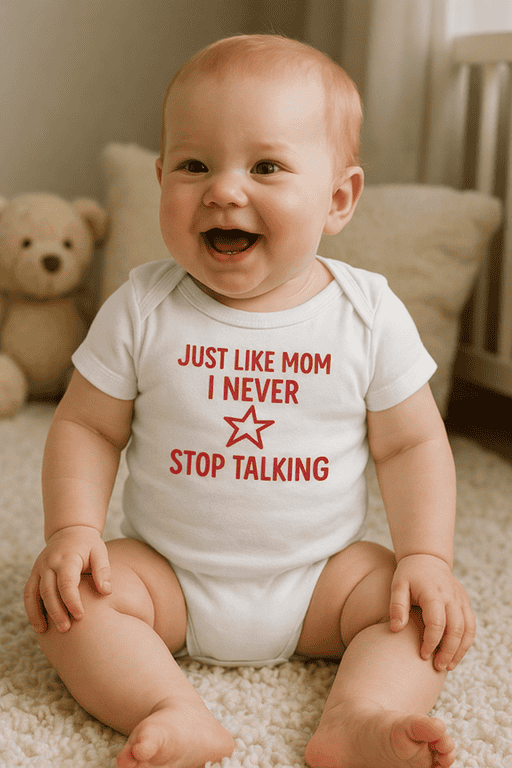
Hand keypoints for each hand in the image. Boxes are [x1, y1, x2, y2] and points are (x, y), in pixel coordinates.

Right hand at [24, 525, 111, 633]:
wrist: (70, 531)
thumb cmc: (88, 545)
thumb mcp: (100, 552)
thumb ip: (103, 570)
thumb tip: (106, 592)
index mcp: (67, 558)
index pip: (66, 582)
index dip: (72, 601)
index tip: (81, 616)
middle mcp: (49, 563)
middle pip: (48, 591)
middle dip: (56, 611)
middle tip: (66, 629)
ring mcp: (39, 568)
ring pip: (34, 594)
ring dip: (39, 614)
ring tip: (47, 631)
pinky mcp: (34, 574)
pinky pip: (28, 593)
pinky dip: (31, 610)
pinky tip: (39, 625)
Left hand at [389, 553, 475, 670]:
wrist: (427, 558)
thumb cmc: (409, 574)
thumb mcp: (398, 585)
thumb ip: (397, 606)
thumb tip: (396, 629)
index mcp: (433, 592)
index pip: (437, 622)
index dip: (431, 641)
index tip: (422, 655)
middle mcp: (451, 596)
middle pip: (456, 629)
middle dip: (448, 651)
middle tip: (437, 667)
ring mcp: (460, 599)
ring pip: (467, 629)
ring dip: (460, 650)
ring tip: (448, 666)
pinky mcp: (465, 603)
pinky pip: (471, 625)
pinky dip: (466, 642)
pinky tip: (455, 654)